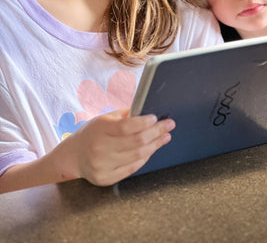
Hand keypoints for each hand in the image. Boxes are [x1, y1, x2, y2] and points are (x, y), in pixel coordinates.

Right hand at [59, 109, 174, 185]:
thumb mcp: (105, 118)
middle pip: (136, 142)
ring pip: (137, 156)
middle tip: (169, 125)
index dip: (143, 122)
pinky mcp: (105, 178)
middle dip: (156, 132)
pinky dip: (145, 158)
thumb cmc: (94, 132)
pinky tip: (152, 149)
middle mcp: (99, 148)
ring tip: (165, 136)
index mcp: (99, 129)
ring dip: (155, 145)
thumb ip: (126, 115)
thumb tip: (149, 112)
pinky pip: (132, 168)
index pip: (126, 126)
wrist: (74, 155)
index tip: (156, 117)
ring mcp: (102, 165)